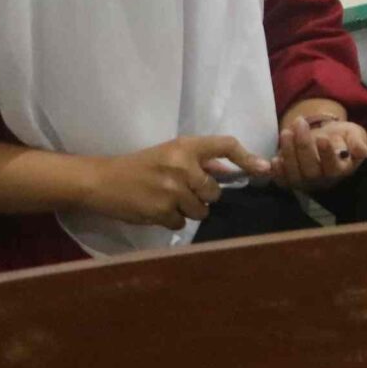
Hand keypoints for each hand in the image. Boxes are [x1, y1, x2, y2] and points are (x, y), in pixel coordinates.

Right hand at [81, 135, 269, 228]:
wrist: (102, 180)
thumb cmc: (139, 165)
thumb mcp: (169, 154)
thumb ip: (198, 161)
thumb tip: (229, 171)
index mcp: (185, 147)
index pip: (225, 145)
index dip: (247, 157)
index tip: (264, 168)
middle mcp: (182, 166)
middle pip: (215, 190)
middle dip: (203, 195)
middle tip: (182, 190)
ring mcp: (172, 190)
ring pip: (201, 210)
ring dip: (189, 209)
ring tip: (168, 199)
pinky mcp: (162, 211)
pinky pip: (182, 222)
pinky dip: (173, 219)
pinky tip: (157, 209)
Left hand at [272, 102, 366, 189]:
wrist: (325, 139)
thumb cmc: (342, 138)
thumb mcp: (355, 135)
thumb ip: (358, 142)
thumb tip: (360, 150)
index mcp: (340, 170)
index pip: (333, 167)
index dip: (327, 154)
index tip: (322, 138)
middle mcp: (322, 180)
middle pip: (311, 170)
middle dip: (303, 146)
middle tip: (300, 123)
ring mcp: (304, 182)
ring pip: (294, 173)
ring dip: (288, 153)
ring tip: (286, 132)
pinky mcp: (289, 180)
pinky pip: (281, 180)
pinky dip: (276, 172)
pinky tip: (273, 159)